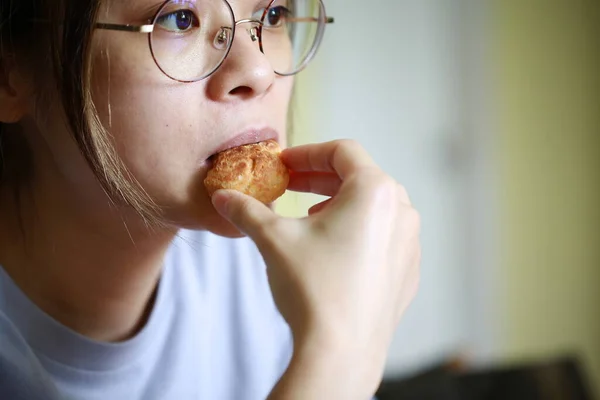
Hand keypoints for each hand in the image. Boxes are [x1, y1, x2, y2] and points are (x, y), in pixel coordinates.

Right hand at [211, 140, 420, 398]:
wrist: (341, 353)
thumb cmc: (313, 288)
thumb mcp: (273, 239)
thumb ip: (247, 210)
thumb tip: (223, 197)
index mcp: (374, 191)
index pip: (342, 151)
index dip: (308, 152)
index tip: (285, 164)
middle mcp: (401, 211)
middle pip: (359, 177)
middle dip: (321, 177)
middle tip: (292, 184)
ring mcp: (409, 242)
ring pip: (373, 207)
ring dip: (340, 204)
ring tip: (310, 216)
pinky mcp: (407, 270)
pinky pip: (383, 236)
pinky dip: (357, 231)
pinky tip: (332, 249)